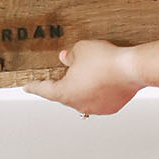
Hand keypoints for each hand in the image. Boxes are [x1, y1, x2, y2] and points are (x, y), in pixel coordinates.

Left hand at [24, 40, 140, 115]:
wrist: (131, 69)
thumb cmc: (105, 60)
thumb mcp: (80, 50)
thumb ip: (70, 56)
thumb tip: (66, 59)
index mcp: (65, 92)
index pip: (44, 90)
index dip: (34, 87)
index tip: (27, 88)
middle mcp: (78, 104)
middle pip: (65, 94)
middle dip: (65, 82)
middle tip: (69, 70)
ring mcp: (95, 108)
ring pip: (83, 97)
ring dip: (83, 88)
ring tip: (92, 72)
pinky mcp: (110, 108)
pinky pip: (98, 99)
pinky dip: (98, 91)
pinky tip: (104, 79)